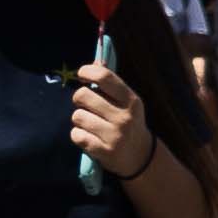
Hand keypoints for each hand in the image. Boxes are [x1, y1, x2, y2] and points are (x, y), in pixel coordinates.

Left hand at [68, 61, 156, 184]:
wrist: (140, 156)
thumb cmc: (128, 122)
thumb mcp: (127, 102)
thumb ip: (111, 83)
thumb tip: (96, 61)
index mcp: (131, 100)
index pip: (104, 77)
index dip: (87, 72)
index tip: (82, 75)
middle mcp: (124, 117)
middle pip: (82, 95)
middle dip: (79, 99)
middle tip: (87, 106)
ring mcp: (115, 135)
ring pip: (77, 116)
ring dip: (80, 120)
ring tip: (91, 125)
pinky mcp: (104, 151)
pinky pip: (76, 135)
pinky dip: (79, 136)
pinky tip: (90, 137)